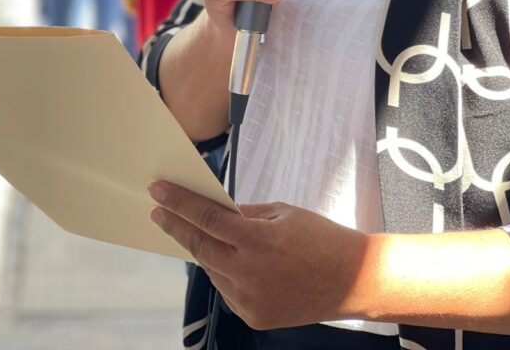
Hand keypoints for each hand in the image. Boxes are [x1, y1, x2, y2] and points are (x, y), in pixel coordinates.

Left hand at [149, 182, 366, 328]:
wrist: (351, 281)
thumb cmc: (321, 239)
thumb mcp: (283, 213)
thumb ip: (246, 214)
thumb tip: (215, 210)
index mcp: (258, 240)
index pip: (207, 218)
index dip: (179, 204)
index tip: (158, 192)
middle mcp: (249, 273)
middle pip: (200, 247)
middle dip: (176, 227)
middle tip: (159, 211)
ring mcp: (249, 300)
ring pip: (212, 270)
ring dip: (205, 250)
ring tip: (206, 234)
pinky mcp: (253, 317)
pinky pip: (227, 290)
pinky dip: (225, 272)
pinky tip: (234, 261)